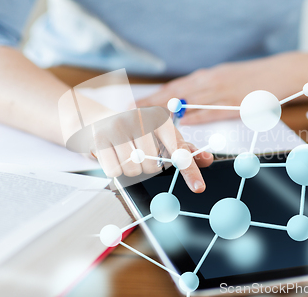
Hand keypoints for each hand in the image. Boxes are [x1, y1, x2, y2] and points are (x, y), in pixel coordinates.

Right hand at [91, 107, 212, 192]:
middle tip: (141, 156)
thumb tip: (207, 159)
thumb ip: (184, 149)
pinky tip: (113, 156)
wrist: (102, 121)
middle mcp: (141, 120)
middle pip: (153, 167)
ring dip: (131, 170)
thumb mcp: (163, 136)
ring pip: (133, 170)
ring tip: (126, 154)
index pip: (179, 151)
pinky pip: (114, 170)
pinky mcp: (100, 138)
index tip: (199, 188)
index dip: (190, 171)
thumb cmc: (139, 132)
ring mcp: (119, 127)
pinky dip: (115, 169)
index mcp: (161, 120)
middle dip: (148, 168)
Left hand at [136, 52, 307, 124]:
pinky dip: (194, 118)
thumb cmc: (252, 77)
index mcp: (207, 76)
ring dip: (166, 112)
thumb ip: (205, 88)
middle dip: (150, 103)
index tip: (135, 103)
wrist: (281, 72)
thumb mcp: (225, 77)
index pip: (173, 87)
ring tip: (147, 120)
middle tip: (130, 112)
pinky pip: (210, 112)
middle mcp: (209, 82)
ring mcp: (221, 93)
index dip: (153, 96)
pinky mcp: (235, 104)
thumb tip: (187, 102)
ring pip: (188, 103)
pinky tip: (181, 125)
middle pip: (174, 94)